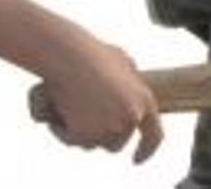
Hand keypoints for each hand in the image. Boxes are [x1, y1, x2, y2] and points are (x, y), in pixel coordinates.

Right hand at [36, 40, 162, 160]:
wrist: (68, 56)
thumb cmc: (92, 53)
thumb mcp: (122, 61)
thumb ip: (131, 80)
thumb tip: (131, 85)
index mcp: (144, 101)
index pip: (154, 136)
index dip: (146, 149)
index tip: (137, 158)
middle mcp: (129, 119)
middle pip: (117, 143)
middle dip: (102, 136)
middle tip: (86, 119)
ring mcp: (108, 129)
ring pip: (93, 144)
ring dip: (82, 133)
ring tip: (70, 110)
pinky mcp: (84, 135)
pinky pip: (73, 142)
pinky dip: (63, 132)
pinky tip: (56, 115)